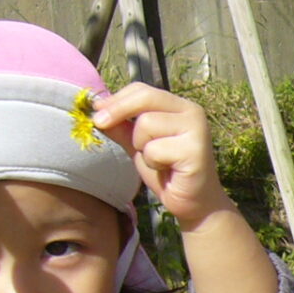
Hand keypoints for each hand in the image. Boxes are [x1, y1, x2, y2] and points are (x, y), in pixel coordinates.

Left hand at [93, 83, 230, 228]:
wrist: (192, 202)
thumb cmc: (167, 172)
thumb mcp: (138, 145)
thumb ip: (122, 127)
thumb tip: (98, 110)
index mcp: (178, 106)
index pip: (142, 90)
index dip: (116, 99)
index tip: (96, 111)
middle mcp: (191, 112)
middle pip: (144, 98)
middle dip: (118, 110)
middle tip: (99, 123)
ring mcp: (196, 130)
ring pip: (146, 124)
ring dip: (141, 146)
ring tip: (156, 160)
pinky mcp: (195, 150)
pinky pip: (155, 149)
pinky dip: (152, 162)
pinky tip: (167, 170)